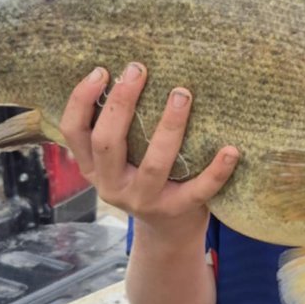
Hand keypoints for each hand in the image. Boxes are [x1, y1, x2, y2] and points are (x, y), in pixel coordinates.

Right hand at [58, 63, 237, 244]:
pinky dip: (216, 170)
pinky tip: (230, 149)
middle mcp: (112, 186)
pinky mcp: (177, 211)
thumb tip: (130, 73)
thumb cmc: (147, 180)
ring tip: (182, 94)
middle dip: (122, 103)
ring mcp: (144, 201)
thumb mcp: (120, 162)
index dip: (81, 100)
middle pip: (108, 142)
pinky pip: (198, 190)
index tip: (102, 71)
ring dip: (169, 126)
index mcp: (93, 168)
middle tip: (139, 70)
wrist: (168, 234)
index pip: (74, 132)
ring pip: (153, 163)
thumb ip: (118, 130)